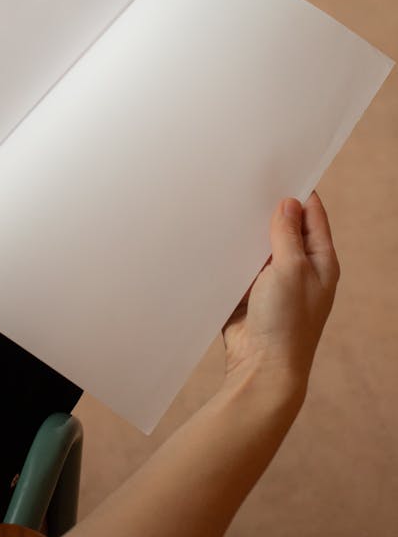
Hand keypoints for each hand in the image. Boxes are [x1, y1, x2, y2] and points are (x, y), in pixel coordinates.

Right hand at [222, 193, 339, 400]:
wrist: (261, 367)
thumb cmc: (286, 323)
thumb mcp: (291, 269)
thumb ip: (287, 234)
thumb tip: (288, 203)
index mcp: (321, 261)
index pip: (312, 216)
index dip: (299, 192)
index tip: (280, 169)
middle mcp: (299, 269)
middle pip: (284, 228)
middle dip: (267, 210)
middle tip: (247, 184)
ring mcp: (273, 281)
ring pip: (258, 245)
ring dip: (246, 233)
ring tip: (229, 207)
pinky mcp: (248, 292)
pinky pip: (238, 265)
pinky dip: (230, 254)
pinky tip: (216, 237)